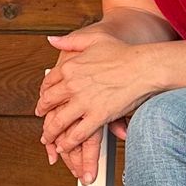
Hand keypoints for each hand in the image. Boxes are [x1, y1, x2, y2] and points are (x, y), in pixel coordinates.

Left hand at [35, 23, 154, 165]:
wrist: (144, 67)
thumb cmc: (124, 52)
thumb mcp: (94, 38)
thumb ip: (70, 41)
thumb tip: (52, 40)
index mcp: (70, 67)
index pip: (48, 82)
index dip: (43, 93)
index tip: (43, 98)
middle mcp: (73, 85)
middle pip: (49, 103)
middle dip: (42, 113)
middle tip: (41, 118)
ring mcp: (84, 102)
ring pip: (59, 121)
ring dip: (50, 133)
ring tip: (47, 138)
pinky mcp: (97, 116)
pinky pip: (77, 134)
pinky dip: (68, 143)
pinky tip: (64, 146)